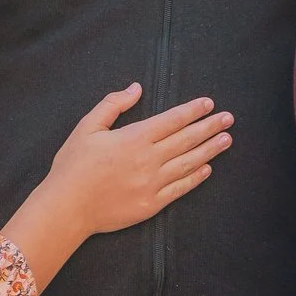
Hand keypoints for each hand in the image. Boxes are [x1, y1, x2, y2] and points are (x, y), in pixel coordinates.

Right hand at [41, 85, 234, 234]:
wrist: (66, 207)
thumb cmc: (73, 165)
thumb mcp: (87, 127)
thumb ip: (112, 104)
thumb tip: (136, 88)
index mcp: (134, 137)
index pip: (172, 120)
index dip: (193, 110)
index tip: (209, 104)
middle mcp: (148, 159)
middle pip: (187, 139)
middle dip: (210, 127)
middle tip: (229, 119)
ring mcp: (152, 183)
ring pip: (189, 163)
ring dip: (210, 150)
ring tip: (226, 140)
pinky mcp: (151, 204)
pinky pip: (180, 189)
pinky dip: (196, 178)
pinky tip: (207, 169)